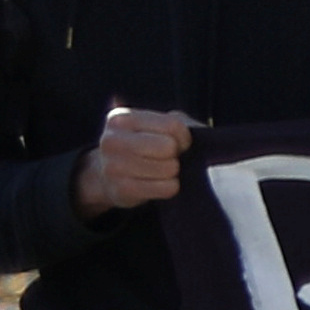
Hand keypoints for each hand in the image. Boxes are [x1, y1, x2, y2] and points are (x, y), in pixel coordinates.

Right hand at [77, 106, 199, 215]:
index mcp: (121, 118)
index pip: (172, 125)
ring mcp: (113, 167)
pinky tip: (157, 183)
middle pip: (168, 147)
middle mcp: (111, 140)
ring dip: (173, 172)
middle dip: (175, 154)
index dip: (184, 137)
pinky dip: (170, 187)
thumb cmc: (144, 145)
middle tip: (167, 158)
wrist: (108, 176)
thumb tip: (201, 134)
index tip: (178, 143)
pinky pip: (166, 188)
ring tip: (160, 170)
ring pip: (169, 169)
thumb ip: (181, 122)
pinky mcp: (121, 191)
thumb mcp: (158, 125)